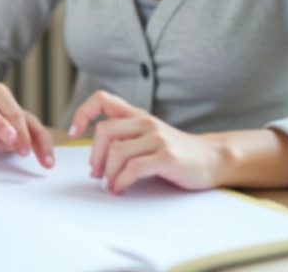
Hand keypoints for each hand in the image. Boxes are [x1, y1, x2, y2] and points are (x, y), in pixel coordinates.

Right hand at [0, 83, 54, 167]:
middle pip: (1, 102)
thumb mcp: (11, 129)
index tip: (39, 157)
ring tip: (7, 142)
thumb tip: (48, 160)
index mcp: (1, 96)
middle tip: (23, 147)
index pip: (21, 113)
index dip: (33, 135)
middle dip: (15, 124)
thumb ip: (31, 139)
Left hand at [68, 91, 228, 193]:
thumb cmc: (177, 152)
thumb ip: (125, 138)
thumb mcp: (149, 136)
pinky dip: (121, 182)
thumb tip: (95, 158)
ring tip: (111, 185)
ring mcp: (157, 138)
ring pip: (116, 152)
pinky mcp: (166, 157)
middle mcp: (145, 122)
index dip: (82, 113)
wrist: (213, 158)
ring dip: (107, 174)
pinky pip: (133, 169)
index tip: (74, 133)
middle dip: (94, 157)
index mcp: (137, 115)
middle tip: (96, 174)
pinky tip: (121, 189)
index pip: (102, 99)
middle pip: (103, 132)